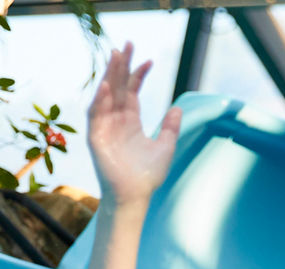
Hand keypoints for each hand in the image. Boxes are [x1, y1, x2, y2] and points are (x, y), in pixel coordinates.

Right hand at [88, 43, 180, 204]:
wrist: (135, 196)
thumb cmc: (147, 176)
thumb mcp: (165, 147)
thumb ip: (170, 128)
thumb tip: (177, 108)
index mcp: (131, 120)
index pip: (132, 90)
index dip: (139, 74)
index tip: (149, 60)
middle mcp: (116, 120)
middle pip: (117, 86)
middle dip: (121, 65)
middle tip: (127, 44)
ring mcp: (105, 127)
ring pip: (106, 95)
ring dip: (109, 75)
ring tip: (115, 56)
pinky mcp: (96, 137)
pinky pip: (96, 114)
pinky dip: (100, 100)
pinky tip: (106, 86)